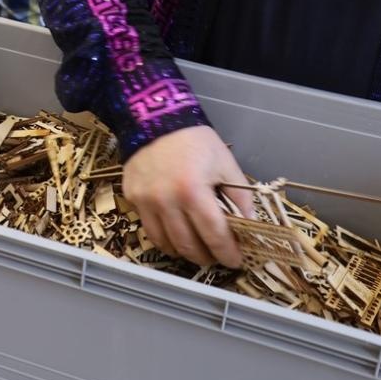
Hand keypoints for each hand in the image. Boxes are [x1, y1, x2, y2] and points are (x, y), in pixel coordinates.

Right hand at [122, 125, 253, 267]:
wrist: (156, 119)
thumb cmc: (195, 140)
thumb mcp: (225, 163)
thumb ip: (240, 196)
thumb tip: (249, 224)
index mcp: (193, 191)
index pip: (214, 235)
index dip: (227, 253)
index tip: (235, 260)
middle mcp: (166, 200)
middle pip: (189, 246)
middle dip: (207, 257)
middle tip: (217, 256)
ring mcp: (145, 201)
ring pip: (166, 244)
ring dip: (184, 252)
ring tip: (197, 248)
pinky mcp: (132, 198)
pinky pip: (149, 229)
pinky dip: (165, 238)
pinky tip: (176, 233)